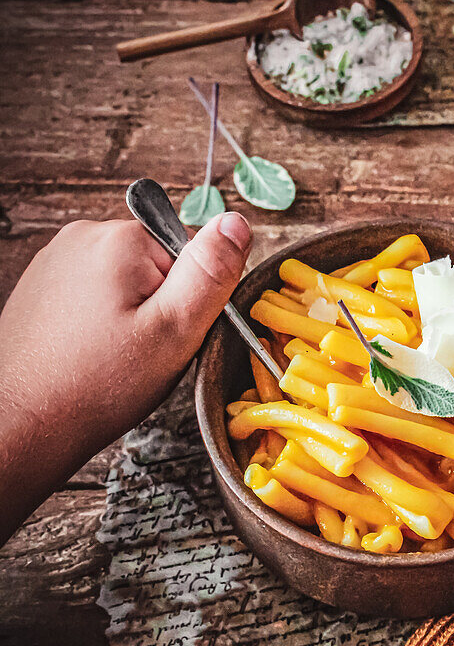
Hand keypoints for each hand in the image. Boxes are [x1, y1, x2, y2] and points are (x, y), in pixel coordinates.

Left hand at [0, 213, 250, 544]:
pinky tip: (92, 355)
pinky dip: (102, 323)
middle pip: (157, 264)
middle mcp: (83, 236)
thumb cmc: (97, 385)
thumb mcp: (174, 330)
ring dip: (131, 317)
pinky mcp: (44, 286)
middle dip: (160, 309)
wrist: (23, 424)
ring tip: (114, 358)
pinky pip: (96, 295)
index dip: (191, 300)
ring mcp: (58, 260)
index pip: (190, 252)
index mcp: (120, 239)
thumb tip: (238, 222)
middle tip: (144, 353)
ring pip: (127, 282)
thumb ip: (210, 272)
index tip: (170, 335)